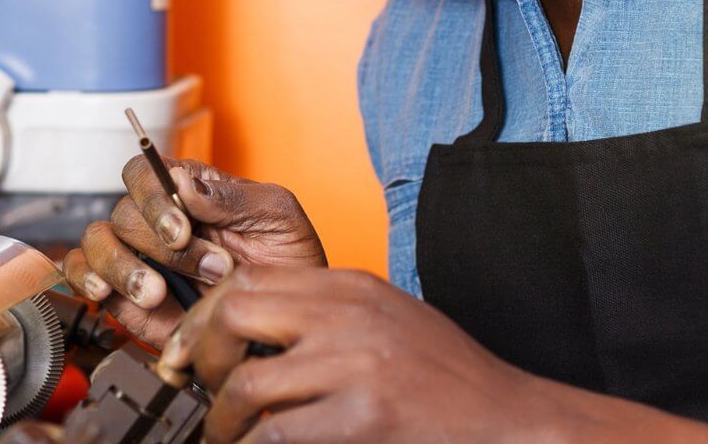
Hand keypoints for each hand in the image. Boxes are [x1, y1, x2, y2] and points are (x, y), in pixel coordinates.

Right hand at [64, 159, 323, 344]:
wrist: (287, 321)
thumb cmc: (288, 261)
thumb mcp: (277, 216)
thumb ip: (232, 195)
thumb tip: (183, 180)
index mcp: (188, 190)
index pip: (143, 172)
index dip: (154, 197)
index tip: (182, 230)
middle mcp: (156, 221)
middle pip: (124, 213)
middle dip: (164, 248)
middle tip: (209, 270)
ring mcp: (138, 258)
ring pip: (97, 244)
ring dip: (123, 267)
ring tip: (158, 293)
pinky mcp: (125, 298)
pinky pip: (83, 278)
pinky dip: (86, 281)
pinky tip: (106, 292)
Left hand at [160, 266, 707, 443]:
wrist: (511, 420)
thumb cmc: (450, 383)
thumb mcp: (387, 326)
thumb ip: (326, 320)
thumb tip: (249, 336)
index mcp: (353, 287)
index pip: (250, 279)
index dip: (208, 320)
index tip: (196, 355)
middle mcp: (351, 315)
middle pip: (234, 313)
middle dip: (203, 358)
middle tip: (205, 394)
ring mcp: (358, 364)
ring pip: (247, 383)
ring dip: (223, 421)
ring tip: (229, 438)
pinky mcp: (366, 415)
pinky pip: (279, 435)